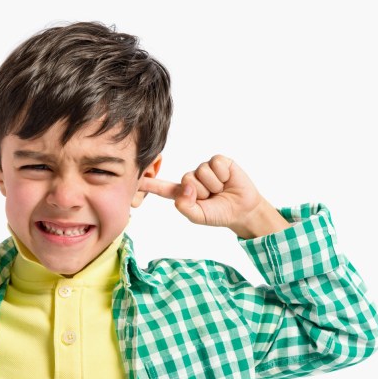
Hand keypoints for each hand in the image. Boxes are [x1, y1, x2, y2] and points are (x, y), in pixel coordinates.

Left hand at [139, 155, 288, 237]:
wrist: (242, 210)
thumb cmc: (219, 213)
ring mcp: (204, 169)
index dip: (149, 183)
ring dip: (214, 185)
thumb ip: (186, 207)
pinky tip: (227, 180)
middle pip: (187, 180)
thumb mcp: (199, 216)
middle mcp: (191, 178)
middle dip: (202, 191)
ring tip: (221, 189)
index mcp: (183, 193)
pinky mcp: (218, 162)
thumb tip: (185, 188)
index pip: (162, 187)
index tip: (134, 180)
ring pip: (201, 173)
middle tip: (212, 197)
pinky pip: (215, 165)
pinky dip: (223, 176)